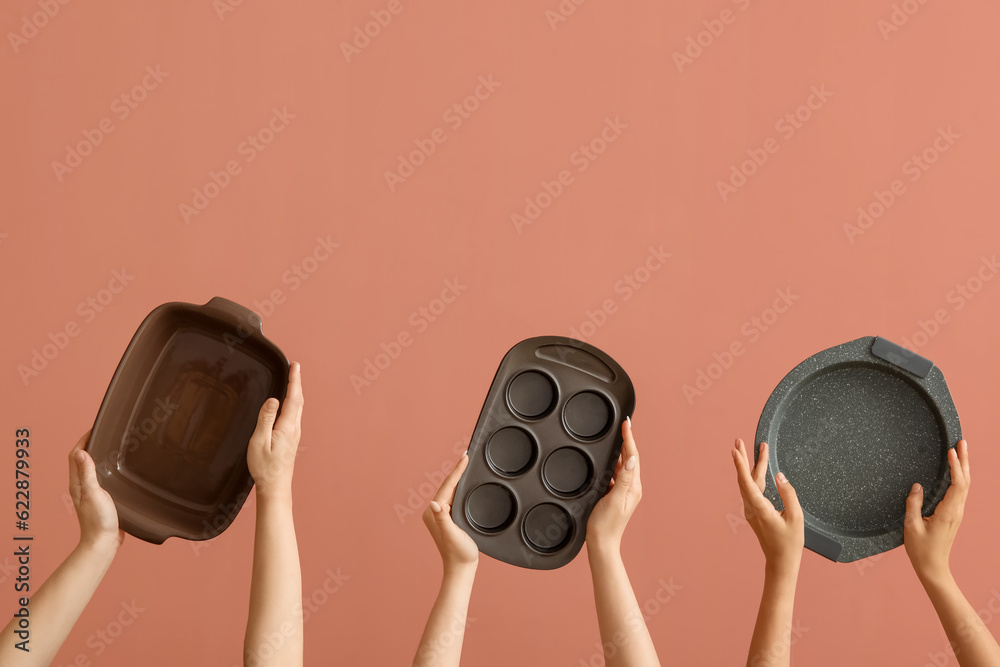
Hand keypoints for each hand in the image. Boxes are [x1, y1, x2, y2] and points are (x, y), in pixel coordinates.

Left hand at [70, 431, 122, 552]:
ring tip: (113, 446)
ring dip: (100, 456)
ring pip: (93, 468)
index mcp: (78, 483)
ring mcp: (92, 492)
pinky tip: (119, 469)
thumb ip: (87, 473)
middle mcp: (82, 486)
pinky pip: (103, 478)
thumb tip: (81, 452)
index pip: (75, 455)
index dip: (83, 440)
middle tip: (106, 433)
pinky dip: (108, 468)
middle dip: (92, 444)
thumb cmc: (98, 520)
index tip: (95, 428)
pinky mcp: (102, 498)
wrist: (104, 542)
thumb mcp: (93, 493)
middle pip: (83, 460)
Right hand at [247, 361, 303, 500]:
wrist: (275, 486)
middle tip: (294, 367)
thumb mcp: (259, 442)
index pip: (293, 398)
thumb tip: (273, 400)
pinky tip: (287, 403)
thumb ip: (266, 419)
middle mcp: (294, 428)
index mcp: (287, 427)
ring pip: (297, 408)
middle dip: (296, 382)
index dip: (294, 380)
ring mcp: (294, 434)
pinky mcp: (291, 439)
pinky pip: (294, 415)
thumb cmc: (265, 467)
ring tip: (291, 380)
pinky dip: (292, 403)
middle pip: (298, 401)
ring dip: (295, 392)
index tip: (294, 365)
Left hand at [423, 454, 478, 572]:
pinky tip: (465, 483)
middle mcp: (434, 511)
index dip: (457, 471)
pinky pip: (453, 497)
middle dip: (457, 470)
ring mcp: (441, 515)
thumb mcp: (452, 535)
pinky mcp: (448, 518)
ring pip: (450, 490)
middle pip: (447, 485)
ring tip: (466, 464)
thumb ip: (442, 519)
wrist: (461, 568)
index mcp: (434, 513)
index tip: (465, 457)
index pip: (447, 486)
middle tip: (466, 455)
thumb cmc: (459, 553)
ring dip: (458, 477)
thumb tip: (433, 504)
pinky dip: (459, 487)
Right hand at [586, 417, 641, 553]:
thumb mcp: (614, 499)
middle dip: (627, 441)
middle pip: (630, 458)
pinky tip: (608, 460)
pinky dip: (613, 463)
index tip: (627, 424)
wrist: (601, 543)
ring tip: (618, 436)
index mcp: (633, 487)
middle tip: (623, 425)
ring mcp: (623, 491)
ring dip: (620, 451)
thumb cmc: (606, 524)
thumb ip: (623, 478)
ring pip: (622, 465)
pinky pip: (615, 474)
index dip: (629, 438)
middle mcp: (631, 487)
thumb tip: (632, 458)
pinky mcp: (615, 495)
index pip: (633, 456)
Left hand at [732, 439, 802, 573]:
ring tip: (747, 449)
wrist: (781, 561)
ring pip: (747, 484)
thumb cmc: (790, 542)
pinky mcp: (755, 512)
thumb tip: (780, 475)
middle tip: (738, 440)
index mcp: (760, 509)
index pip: (747, 483)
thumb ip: (788, 494)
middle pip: (744, 479)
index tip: (735, 450)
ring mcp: (751, 510)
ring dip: (747, 466)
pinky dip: (752, 476)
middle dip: (742, 459)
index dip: (741, 465)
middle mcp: (751, 508)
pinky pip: (751, 490)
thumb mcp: (796, 517)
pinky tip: (756, 469)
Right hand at [905, 439, 968, 582]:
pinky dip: (959, 477)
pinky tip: (955, 471)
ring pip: (965, 486)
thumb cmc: (921, 549)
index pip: (957, 484)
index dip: (956, 466)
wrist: (933, 567)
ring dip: (963, 467)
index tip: (951, 450)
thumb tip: (917, 485)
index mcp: (948, 512)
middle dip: (965, 460)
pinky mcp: (953, 515)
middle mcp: (956, 511)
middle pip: (966, 481)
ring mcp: (956, 513)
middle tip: (962, 442)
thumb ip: (913, 504)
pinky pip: (960, 492)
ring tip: (960, 451)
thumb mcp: (911, 526)